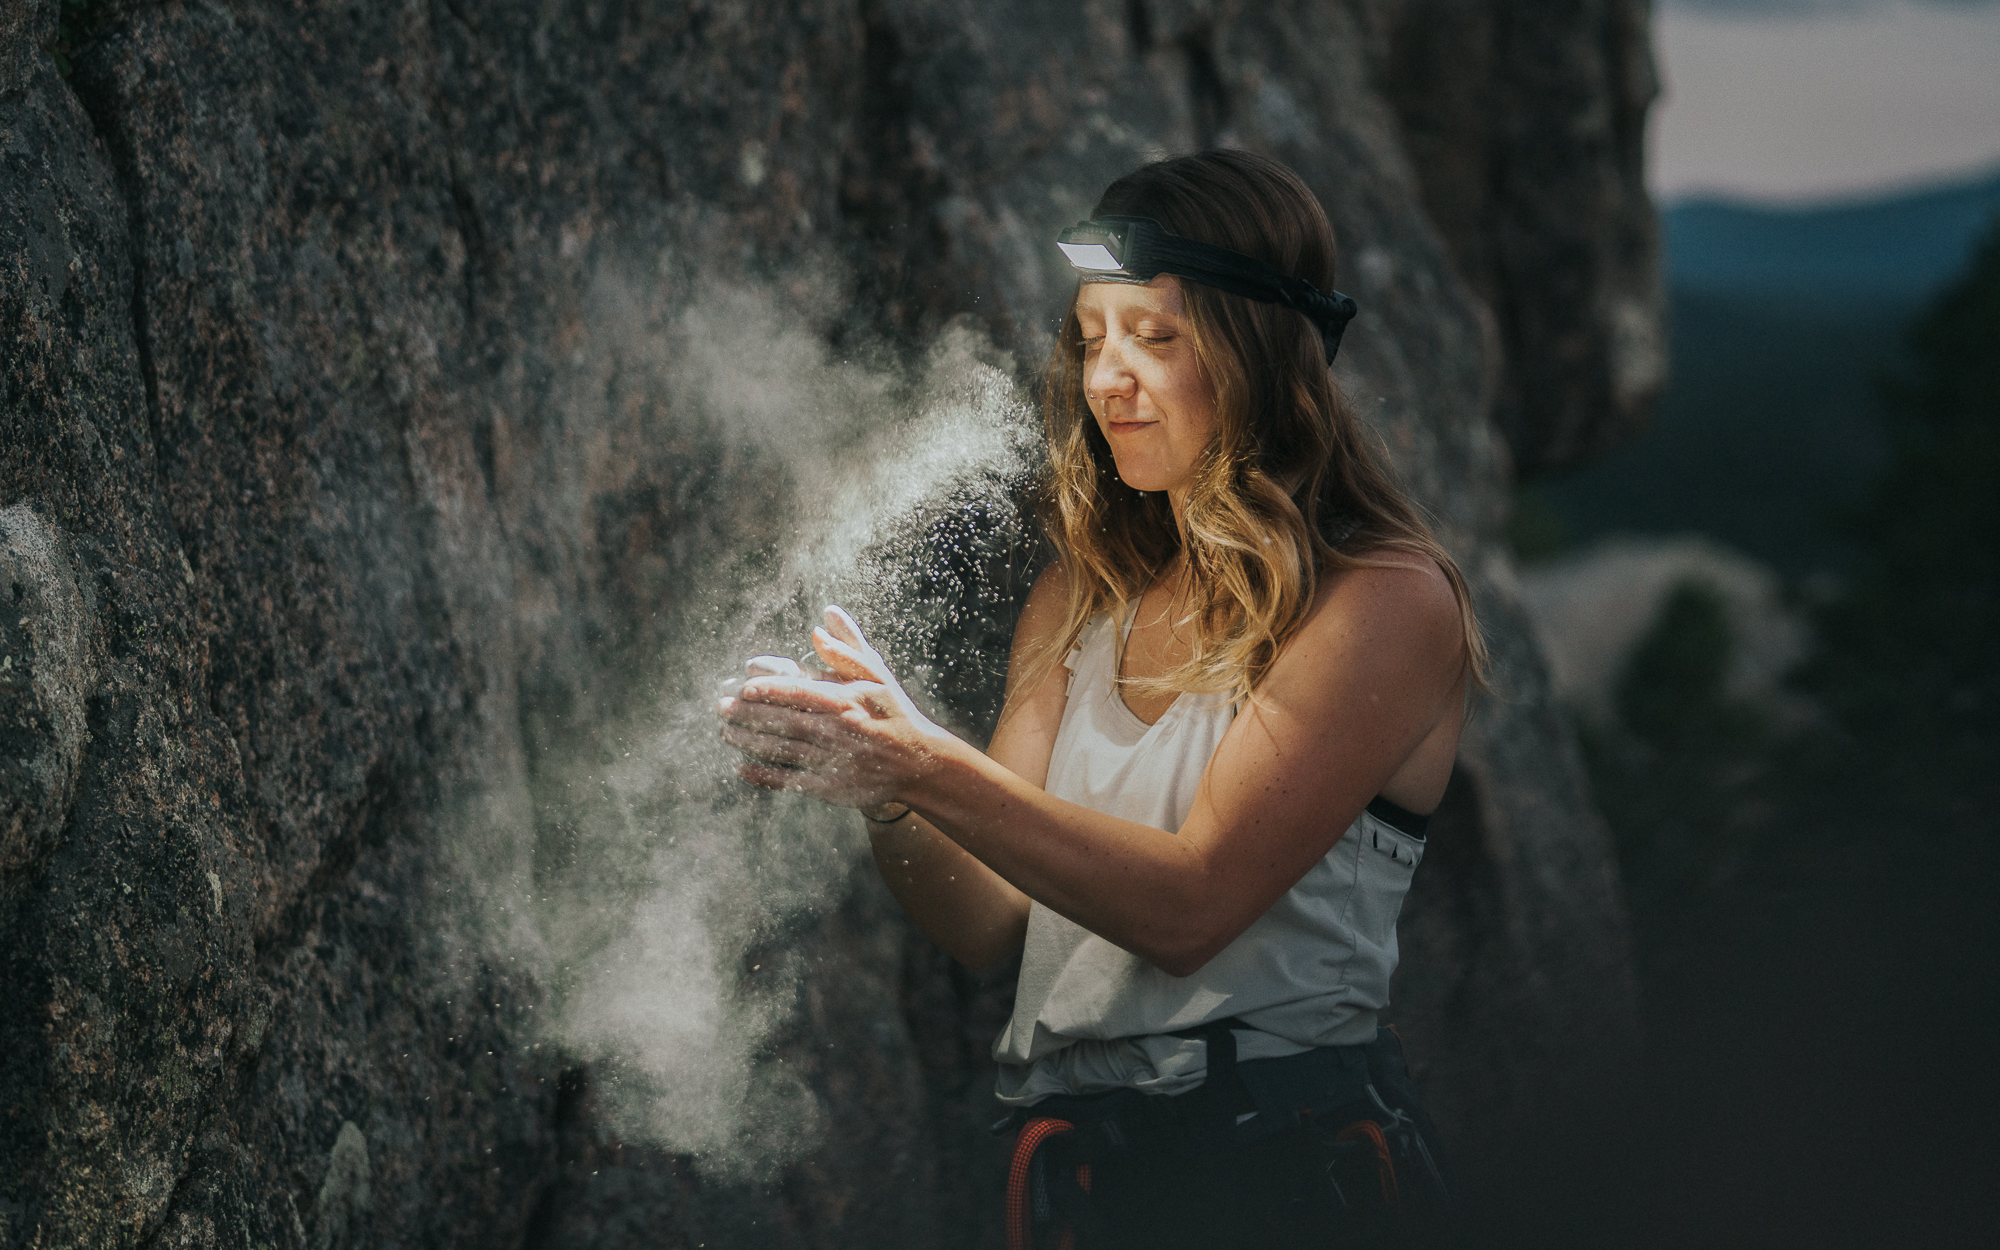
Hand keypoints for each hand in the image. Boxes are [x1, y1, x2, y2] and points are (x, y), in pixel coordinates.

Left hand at [716, 606, 950, 813]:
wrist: (918, 762)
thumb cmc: (893, 713)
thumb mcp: (876, 676)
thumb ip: (847, 649)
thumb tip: (820, 624)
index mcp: (845, 701)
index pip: (799, 692)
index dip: (769, 689)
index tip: (744, 685)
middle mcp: (836, 731)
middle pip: (783, 721)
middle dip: (748, 714)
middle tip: (720, 707)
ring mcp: (832, 762)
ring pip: (781, 750)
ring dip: (748, 742)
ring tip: (724, 733)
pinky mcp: (830, 788)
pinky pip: (789, 780)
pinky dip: (763, 776)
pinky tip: (741, 768)